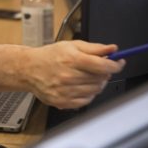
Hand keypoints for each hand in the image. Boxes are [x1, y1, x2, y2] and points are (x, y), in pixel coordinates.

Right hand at [0, 40, 122, 108]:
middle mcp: (68, 76)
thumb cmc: (49, 56)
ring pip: (95, 90)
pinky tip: (82, 86)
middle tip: (100, 68)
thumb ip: (94, 48)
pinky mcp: (62, 102)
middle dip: (105, 73)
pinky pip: (86, 100)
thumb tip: (112, 48)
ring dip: (98, 83)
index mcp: (72, 60)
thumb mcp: (71, 45)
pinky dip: (89, 93)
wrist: (28, 69)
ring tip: (89, 76)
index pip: (102, 65)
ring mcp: (65, 91)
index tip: (119, 63)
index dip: (115, 65)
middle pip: (101, 78)